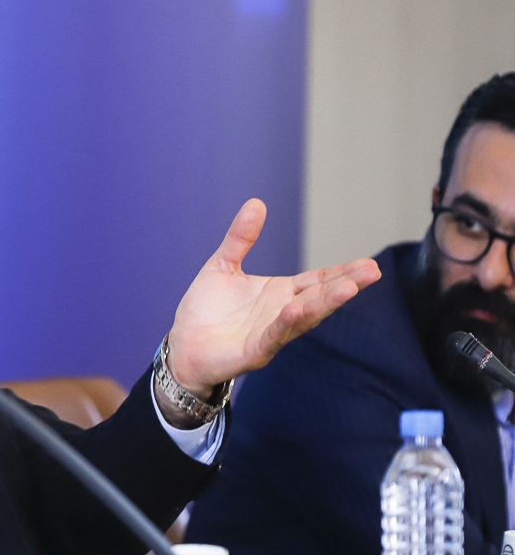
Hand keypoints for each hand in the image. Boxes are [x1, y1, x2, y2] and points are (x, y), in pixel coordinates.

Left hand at [166, 199, 379, 396]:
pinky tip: (295, 308)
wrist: (182, 345)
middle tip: (373, 272)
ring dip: (325, 303)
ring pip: (305, 317)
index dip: (342, 272)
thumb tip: (257, 202)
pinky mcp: (255, 351)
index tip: (369, 265)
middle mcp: (283, 313)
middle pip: (320, 297)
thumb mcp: (223, 265)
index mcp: (280, 293)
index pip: (318, 280)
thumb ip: (241, 238)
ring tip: (348, 288)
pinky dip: (285, 323)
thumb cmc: (206, 309)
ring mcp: (272, 333)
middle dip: (346, 285)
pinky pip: (273, 336)